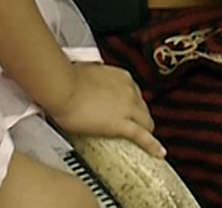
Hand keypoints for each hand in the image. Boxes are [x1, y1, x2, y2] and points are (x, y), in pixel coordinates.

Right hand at [45, 62, 163, 158]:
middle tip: (134, 126)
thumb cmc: (68, 78)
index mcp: (122, 77)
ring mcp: (128, 108)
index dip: (132, 104)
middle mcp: (129, 90)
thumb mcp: (88, 69)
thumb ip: (96, 75)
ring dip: (145, 130)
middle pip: (143, 108)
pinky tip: (159, 152)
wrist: (62, 87)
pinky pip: (142, 137)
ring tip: (145, 141)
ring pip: (145, 122)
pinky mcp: (121, 125)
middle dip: (140, 118)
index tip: (128, 109)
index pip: (134, 94)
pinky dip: (152, 145)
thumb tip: (92, 75)